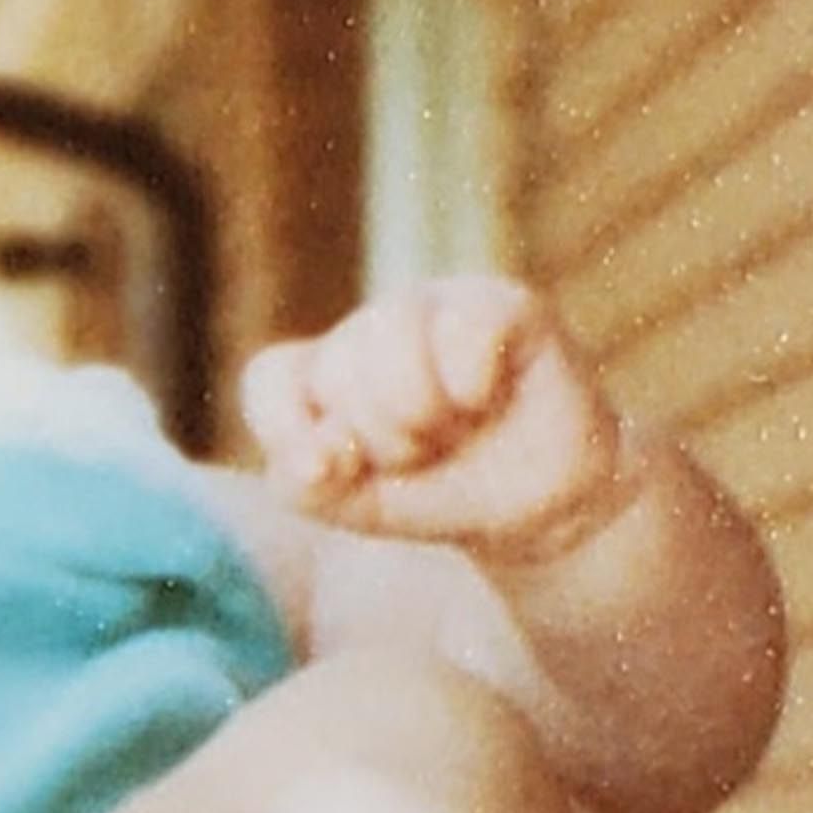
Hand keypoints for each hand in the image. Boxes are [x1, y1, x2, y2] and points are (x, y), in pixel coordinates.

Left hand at [242, 276, 634, 569]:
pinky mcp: (499, 304)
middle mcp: (369, 327)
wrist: (542, 508)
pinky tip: (487, 398)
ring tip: (454, 429)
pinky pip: (463, 327)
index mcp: (321, 369)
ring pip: (390, 337)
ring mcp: (433, 306)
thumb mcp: (360, 507)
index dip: (293, 431)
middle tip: (427, 452)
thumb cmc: (437, 494)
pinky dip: (471, 382)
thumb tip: (314, 456)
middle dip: (383, 441)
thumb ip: (309, 487)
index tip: (341, 468)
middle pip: (337, 372)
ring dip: (422, 412)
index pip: (270, 379)